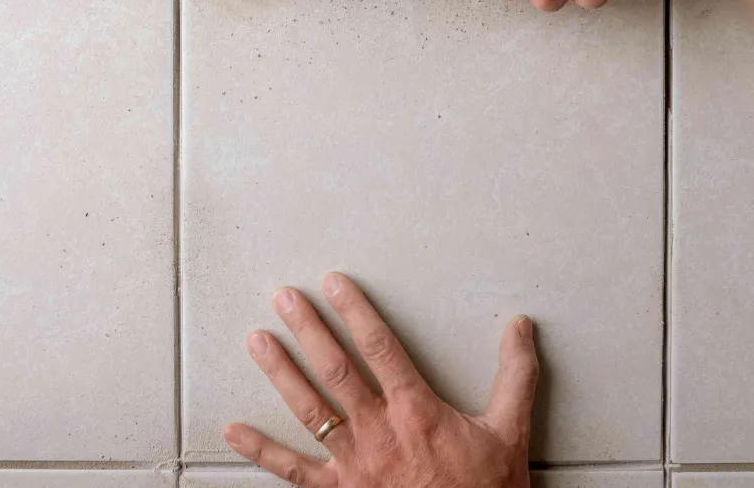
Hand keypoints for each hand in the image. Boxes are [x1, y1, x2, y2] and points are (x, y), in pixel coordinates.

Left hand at [223, 273, 538, 487]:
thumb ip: (516, 375)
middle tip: (283, 297)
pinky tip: (232, 429)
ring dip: (279, 372)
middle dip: (307, 329)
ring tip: (256, 340)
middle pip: (335, 369)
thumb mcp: (511, 431)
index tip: (333, 284)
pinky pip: (292, 470)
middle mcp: (379, 432)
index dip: (354, 311)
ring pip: (309, 409)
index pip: (379, 347)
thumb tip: (521, 327)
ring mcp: (354, 464)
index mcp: (417, 411)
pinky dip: (260, 450)